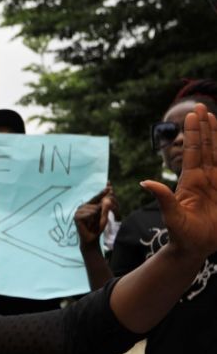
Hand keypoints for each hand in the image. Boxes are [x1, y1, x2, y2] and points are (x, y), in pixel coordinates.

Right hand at [74, 183, 118, 247]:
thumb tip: (106, 199)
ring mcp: (79, 211)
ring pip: (93, 208)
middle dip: (100, 210)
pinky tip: (88, 222)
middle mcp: (83, 206)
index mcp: (90, 205)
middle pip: (96, 203)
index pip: (97, 197)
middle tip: (97, 219)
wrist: (91, 239)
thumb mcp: (104, 216)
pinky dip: (90, 218)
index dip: (103, 192)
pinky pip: (88, 213)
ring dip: (96, 216)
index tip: (109, 184)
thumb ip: (105, 208)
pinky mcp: (77, 216)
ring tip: (92, 222)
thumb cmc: (98, 228)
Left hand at [143, 103, 216, 258]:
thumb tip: (144, 182)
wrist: (194, 248)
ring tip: (212, 115)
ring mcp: (215, 183)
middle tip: (201, 106)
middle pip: (205, 146)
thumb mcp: (171, 216)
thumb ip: (163, 198)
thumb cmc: (181, 234)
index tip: (191, 114)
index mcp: (190, 180)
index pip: (193, 150)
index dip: (193, 132)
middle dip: (204, 127)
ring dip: (215, 135)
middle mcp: (203, 177)